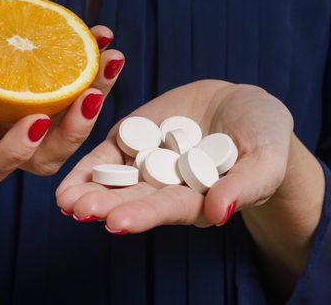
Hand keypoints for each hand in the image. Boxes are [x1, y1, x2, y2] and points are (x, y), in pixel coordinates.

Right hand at [0, 27, 123, 184]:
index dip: (15, 151)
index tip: (36, 120)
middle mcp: (14, 148)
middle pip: (48, 157)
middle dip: (74, 131)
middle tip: (91, 94)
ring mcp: (41, 131)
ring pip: (76, 130)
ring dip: (98, 95)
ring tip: (110, 59)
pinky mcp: (59, 108)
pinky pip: (84, 95)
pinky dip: (97, 70)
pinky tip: (102, 38)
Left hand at [56, 80, 294, 230]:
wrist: (240, 107)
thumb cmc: (263, 136)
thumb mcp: (265, 159)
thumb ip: (244, 186)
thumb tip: (219, 212)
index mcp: (197, 199)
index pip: (168, 209)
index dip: (144, 215)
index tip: (117, 223)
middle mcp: (165, 187)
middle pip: (133, 198)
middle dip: (106, 204)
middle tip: (81, 209)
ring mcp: (144, 163)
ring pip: (114, 180)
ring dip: (88, 190)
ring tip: (65, 200)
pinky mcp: (130, 140)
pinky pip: (105, 155)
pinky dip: (86, 167)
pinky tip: (65, 181)